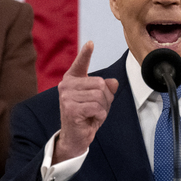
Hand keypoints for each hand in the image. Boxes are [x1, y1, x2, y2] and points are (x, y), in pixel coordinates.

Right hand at [55, 41, 117, 163]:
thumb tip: (113, 82)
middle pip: (100, 83)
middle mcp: (66, 86)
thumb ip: (105, 89)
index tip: (91, 43)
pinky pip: (97, 107)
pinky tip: (91, 120)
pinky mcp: (70, 108)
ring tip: (93, 115)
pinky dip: (100, 116)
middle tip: (97, 110)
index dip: (85, 54)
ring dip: (103, 108)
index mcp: (72, 80)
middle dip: (106, 98)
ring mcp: (67, 96)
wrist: (75, 137)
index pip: (80, 64)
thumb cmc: (86, 116)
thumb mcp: (99, 101)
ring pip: (100, 96)